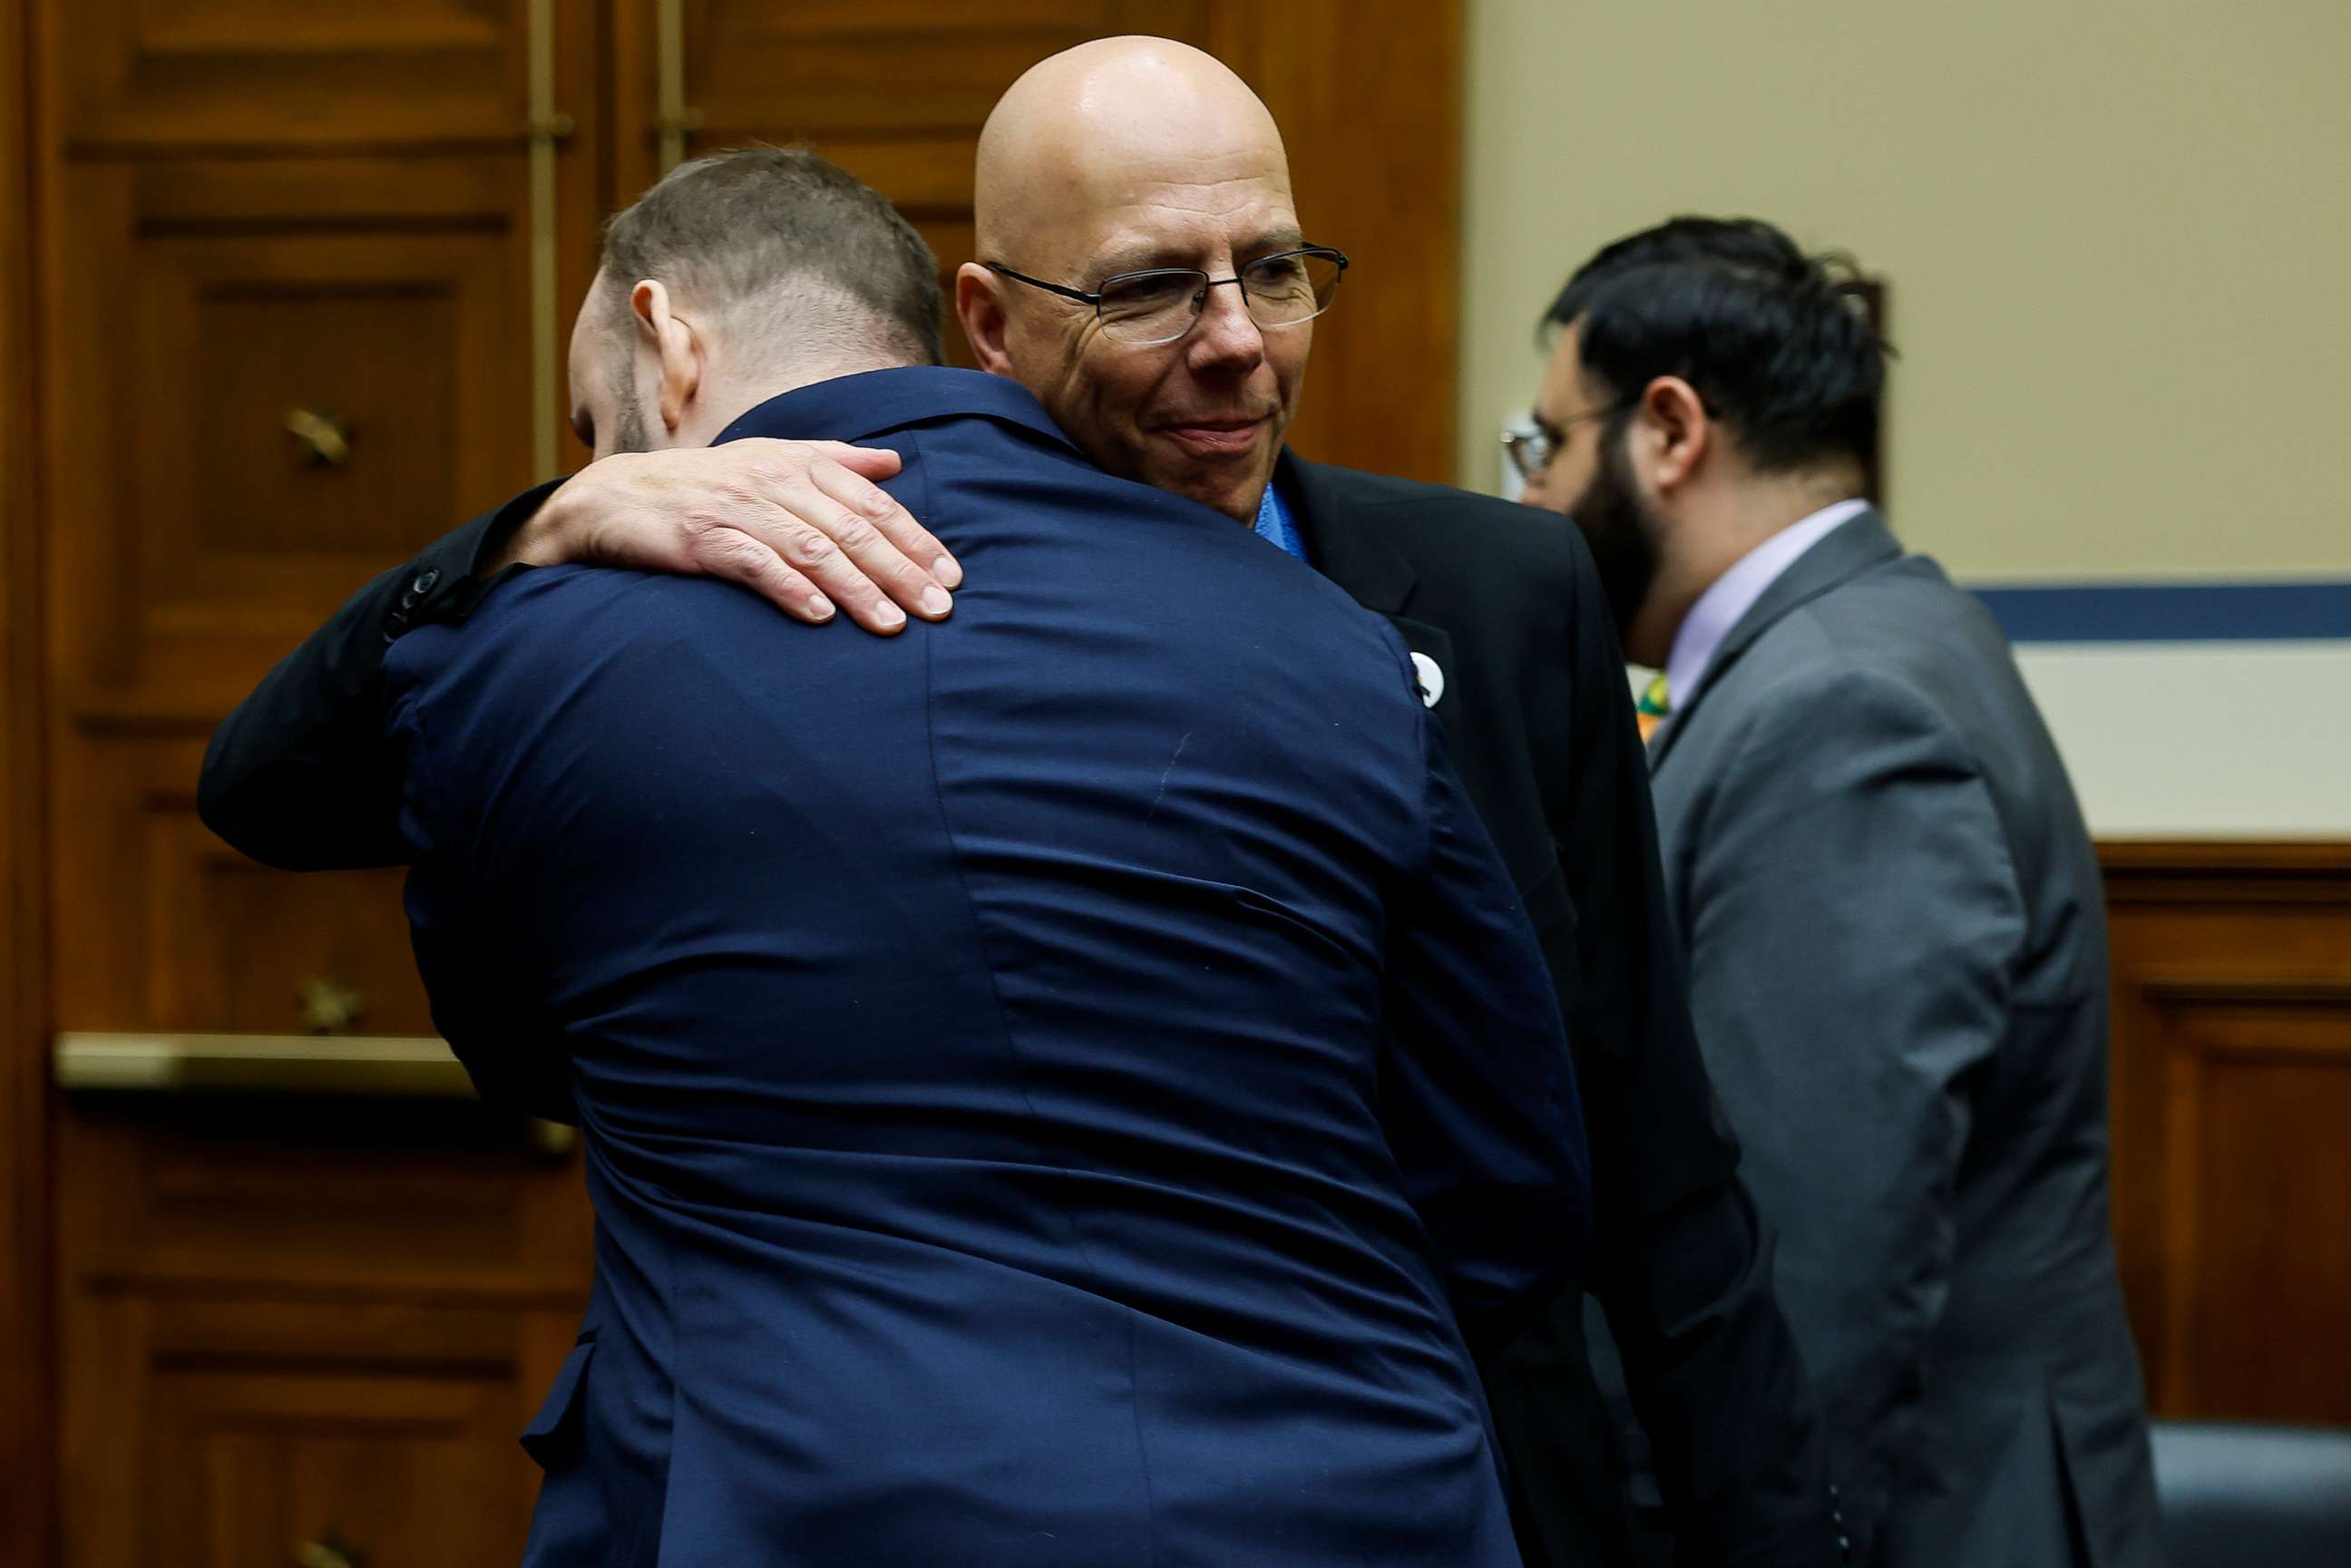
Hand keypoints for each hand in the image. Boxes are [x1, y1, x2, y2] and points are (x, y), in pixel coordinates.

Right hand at [497, 439, 960, 633]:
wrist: (613, 499)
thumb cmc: (704, 487)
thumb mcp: (770, 461)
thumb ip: (834, 461)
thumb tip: (895, 462)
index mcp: (797, 462)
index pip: (871, 501)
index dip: (915, 539)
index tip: (951, 577)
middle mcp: (772, 479)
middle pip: (851, 528)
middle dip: (900, 571)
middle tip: (938, 610)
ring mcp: (736, 508)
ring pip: (811, 548)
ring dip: (857, 589)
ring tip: (892, 625)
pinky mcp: (700, 538)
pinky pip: (754, 564)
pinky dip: (790, 589)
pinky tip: (820, 617)